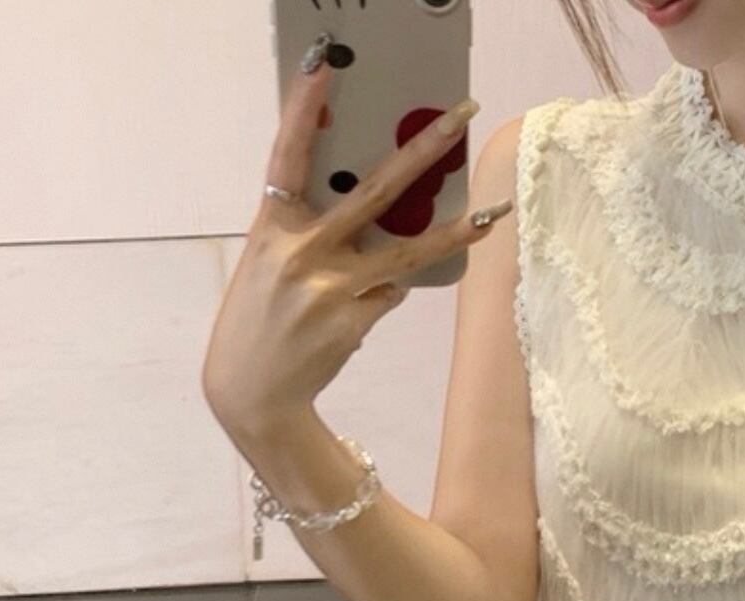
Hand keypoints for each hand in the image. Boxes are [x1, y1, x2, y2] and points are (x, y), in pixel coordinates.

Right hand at [201, 56, 510, 434]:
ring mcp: (333, 288)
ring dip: (452, 232)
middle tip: (460, 116)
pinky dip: (381, 295)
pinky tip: (351, 313)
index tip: (323, 66)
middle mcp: (303, 251)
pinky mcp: (355, 321)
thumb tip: (379, 213)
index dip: (302, 109)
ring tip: (491, 214)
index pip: (288, 155)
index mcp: (272, 225)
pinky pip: (388, 294)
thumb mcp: (269, 262)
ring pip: (407, 252)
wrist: (253, 390)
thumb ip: (311, 230)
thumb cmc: (260, 318)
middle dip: (423, 151)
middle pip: (375, 192)